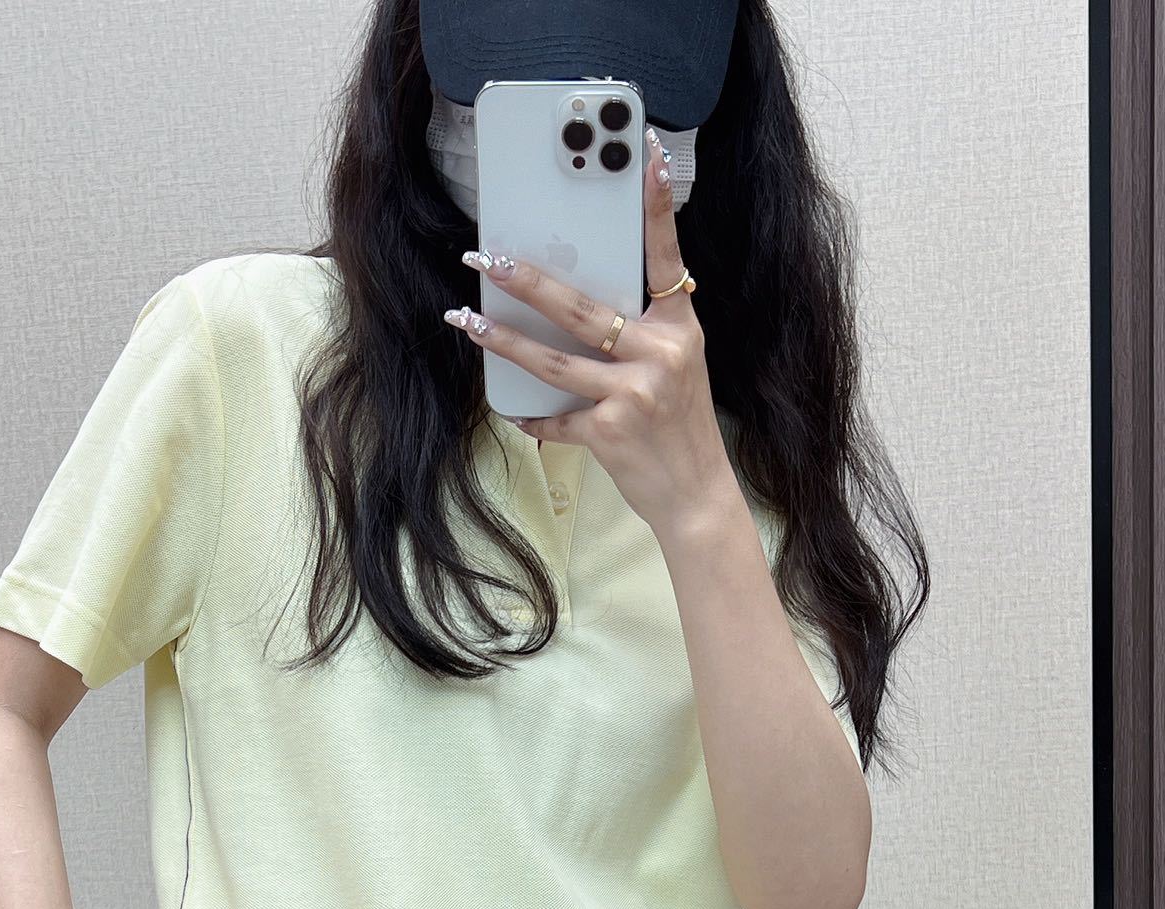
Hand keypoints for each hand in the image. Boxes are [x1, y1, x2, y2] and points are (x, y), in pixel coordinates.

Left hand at [443, 127, 732, 541]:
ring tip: (467, 318)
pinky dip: (531, 416)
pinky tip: (508, 407)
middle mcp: (661, 354)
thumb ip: (642, 332)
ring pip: (554, 360)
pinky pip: (555, 417)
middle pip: (582, 308)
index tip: (649, 156)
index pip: (667, 257)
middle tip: (487, 258)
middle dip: (528, 282)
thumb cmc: (680, 427)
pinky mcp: (611, 432)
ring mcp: (635, 393)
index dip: (657, 207)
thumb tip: (577, 304)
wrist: (697, 496)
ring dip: (503, 339)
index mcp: (680, 328)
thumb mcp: (678, 366)